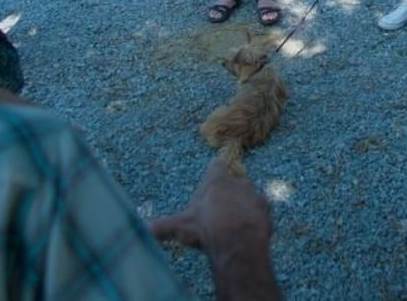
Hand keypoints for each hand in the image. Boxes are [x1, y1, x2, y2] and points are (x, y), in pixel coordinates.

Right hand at [151, 158, 276, 298]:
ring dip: (244, 203)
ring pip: (249, 193)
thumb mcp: (179, 227)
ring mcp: (254, 194)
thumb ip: (160, 226)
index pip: (216, 166)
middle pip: (234, 180)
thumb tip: (140, 229)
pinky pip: (261, 209)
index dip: (214, 172)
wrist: (238, 241)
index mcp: (216, 180)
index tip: (213, 176)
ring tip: (236, 220)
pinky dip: (256, 217)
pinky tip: (248, 229)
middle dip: (229, 191)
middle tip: (220, 209)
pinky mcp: (266, 209)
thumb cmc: (206, 227)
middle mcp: (237, 181)